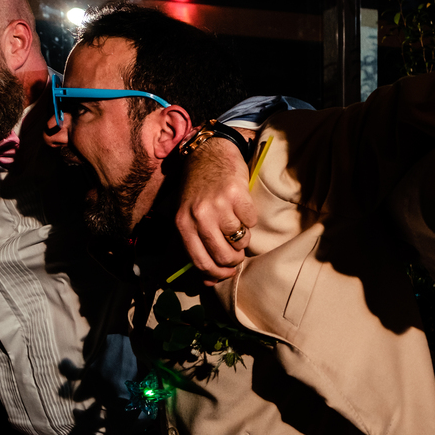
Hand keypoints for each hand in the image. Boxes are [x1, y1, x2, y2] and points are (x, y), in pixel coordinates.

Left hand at [175, 136, 257, 282]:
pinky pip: (252, 221)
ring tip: (237, 224)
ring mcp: (219, 205)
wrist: (209, 153)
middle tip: (237, 252)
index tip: (227, 274)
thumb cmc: (199, 188)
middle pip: (224, 256)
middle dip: (235, 259)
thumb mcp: (188, 216)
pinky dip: (250, 219)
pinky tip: (242, 208)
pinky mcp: (238, 195)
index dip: (217, 274)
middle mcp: (199, 215)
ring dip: (243, 237)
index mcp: (182, 224)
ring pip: (241, 241)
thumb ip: (197, 246)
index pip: (201, 262)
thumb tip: (210, 282)